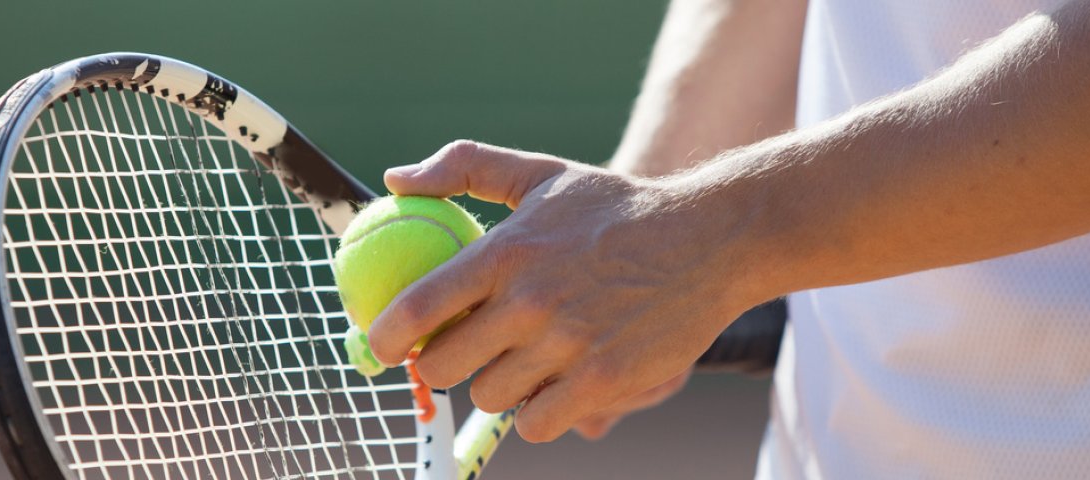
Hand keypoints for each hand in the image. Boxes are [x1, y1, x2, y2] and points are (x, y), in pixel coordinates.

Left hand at [367, 140, 758, 442]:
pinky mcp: (602, 382)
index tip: (381, 347)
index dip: (386, 337)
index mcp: (507, 251)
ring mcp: (567, 346)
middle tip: (459, 354)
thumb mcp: (543, 172)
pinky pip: (537, 424)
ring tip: (520, 360)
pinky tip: (552, 383)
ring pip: (490, 397)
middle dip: (442, 365)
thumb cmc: (617, 207)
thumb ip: (465, 167)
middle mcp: (531, 301)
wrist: (708, 240)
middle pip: (445, 366)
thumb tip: (396, 182)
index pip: (419, 307)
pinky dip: (538, 412)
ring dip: (496, 385)